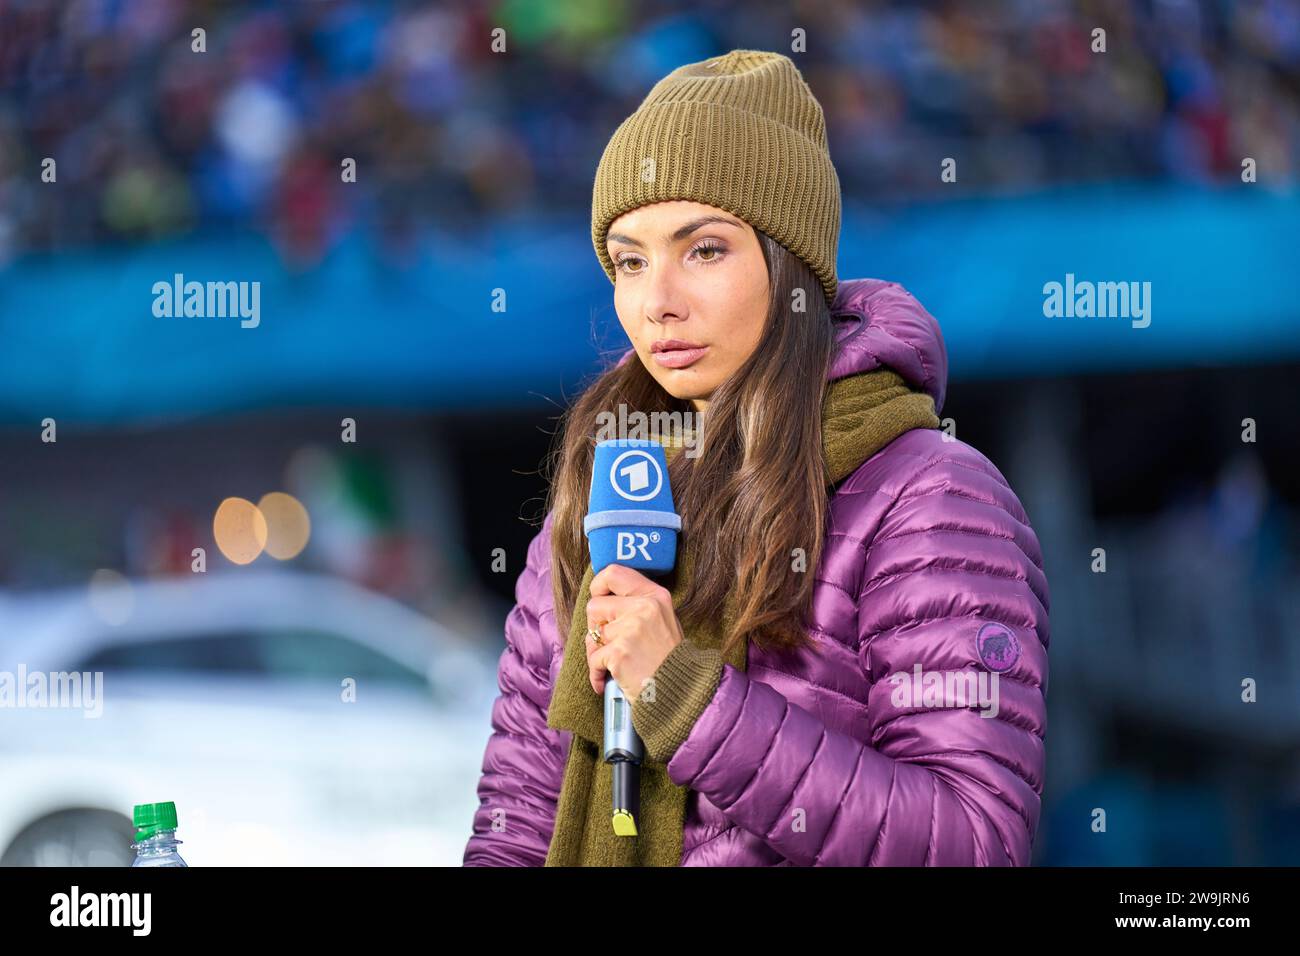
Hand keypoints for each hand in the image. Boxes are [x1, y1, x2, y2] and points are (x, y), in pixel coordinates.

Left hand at [585, 564, 683, 702]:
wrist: (680, 691)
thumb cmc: (668, 658)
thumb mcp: (663, 620)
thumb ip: (638, 605)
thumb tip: (604, 597)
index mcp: (655, 595)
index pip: (614, 573)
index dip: (598, 584)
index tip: (597, 597)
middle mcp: (644, 607)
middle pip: (595, 604)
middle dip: (594, 625)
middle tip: (605, 640)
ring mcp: (631, 629)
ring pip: (591, 633)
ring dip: (596, 651)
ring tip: (612, 663)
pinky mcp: (619, 653)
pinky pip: (593, 658)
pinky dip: (596, 673)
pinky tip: (607, 680)